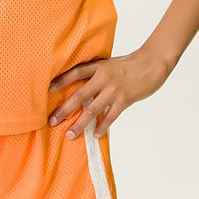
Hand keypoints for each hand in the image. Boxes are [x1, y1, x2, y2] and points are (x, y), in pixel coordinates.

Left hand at [47, 47, 170, 138]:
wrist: (151, 64)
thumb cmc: (129, 64)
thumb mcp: (108, 64)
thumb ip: (95, 74)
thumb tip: (79, 86)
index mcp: (98, 67)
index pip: (75, 73)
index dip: (60, 81)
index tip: (46, 90)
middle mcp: (103, 78)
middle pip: (79, 95)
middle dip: (64, 109)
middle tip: (51, 121)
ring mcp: (114, 90)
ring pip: (92, 109)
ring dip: (79, 123)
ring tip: (69, 134)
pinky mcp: (125, 100)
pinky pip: (110, 116)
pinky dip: (102, 126)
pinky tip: (95, 134)